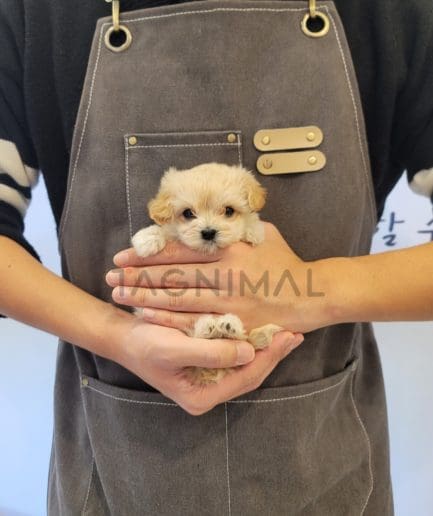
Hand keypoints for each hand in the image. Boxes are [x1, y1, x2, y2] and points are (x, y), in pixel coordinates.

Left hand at [106, 222, 332, 332]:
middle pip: (172, 276)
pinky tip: (148, 319)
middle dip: (137, 277)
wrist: (313, 294)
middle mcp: (226, 274)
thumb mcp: (262, 232)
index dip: (148, 254)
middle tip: (111, 278)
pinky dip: (169, 320)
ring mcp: (230, 301)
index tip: (124, 256)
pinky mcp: (234, 324)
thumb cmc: (286, 262)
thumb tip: (210, 218)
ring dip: (145, 299)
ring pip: (178, 300)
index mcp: (229, 248)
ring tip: (121, 297)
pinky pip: (196, 323)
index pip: (179, 251)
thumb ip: (234, 226)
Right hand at [116, 316, 303, 414]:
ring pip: (246, 364)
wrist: (123, 337)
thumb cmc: (143, 344)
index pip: (245, 378)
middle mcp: (208, 390)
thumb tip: (249, 352)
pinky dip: (250, 340)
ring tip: (286, 330)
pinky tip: (262, 327)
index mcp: (201, 396)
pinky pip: (235, 354)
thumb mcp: (173, 349)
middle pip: (250, 373)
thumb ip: (210, 354)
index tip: (286, 336)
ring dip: (265, 346)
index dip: (268, 357)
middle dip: (273, 353)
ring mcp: (208, 377)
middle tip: (295, 332)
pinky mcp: (206, 362)